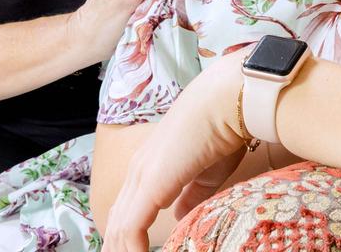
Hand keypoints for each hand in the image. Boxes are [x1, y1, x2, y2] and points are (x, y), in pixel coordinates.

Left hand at [102, 51, 246, 251]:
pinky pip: (131, 227)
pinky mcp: (150, 184)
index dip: (125, 237)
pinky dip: (131, 249)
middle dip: (117, 248)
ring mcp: (141, 176)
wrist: (225, 102)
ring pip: (118, 227)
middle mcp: (138, 170)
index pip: (126, 209)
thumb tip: (181, 216)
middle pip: (115, 221)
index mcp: (150, 165)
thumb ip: (191, 195)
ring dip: (122, 251)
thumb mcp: (207, 172)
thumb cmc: (222, 130)